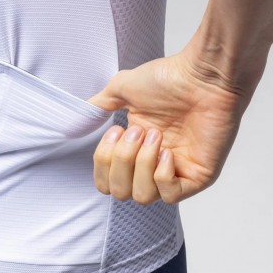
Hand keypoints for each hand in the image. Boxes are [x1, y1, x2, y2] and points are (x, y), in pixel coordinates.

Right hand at [87, 50, 248, 204]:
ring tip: (155, 136)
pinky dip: (163, 175)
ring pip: (142, 197)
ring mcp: (175, 173)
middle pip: (120, 193)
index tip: (117, 131)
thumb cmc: (168, 79)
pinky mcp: (198, 177)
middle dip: (123, 161)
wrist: (202, 75)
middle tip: (137, 131)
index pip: (106, 183)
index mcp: (133, 151)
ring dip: (142, 164)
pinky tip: (169, 150)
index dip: (104, 163)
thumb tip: (71, 124)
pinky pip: (170, 195)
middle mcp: (151, 166)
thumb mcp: (120, 90)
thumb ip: (96, 108)